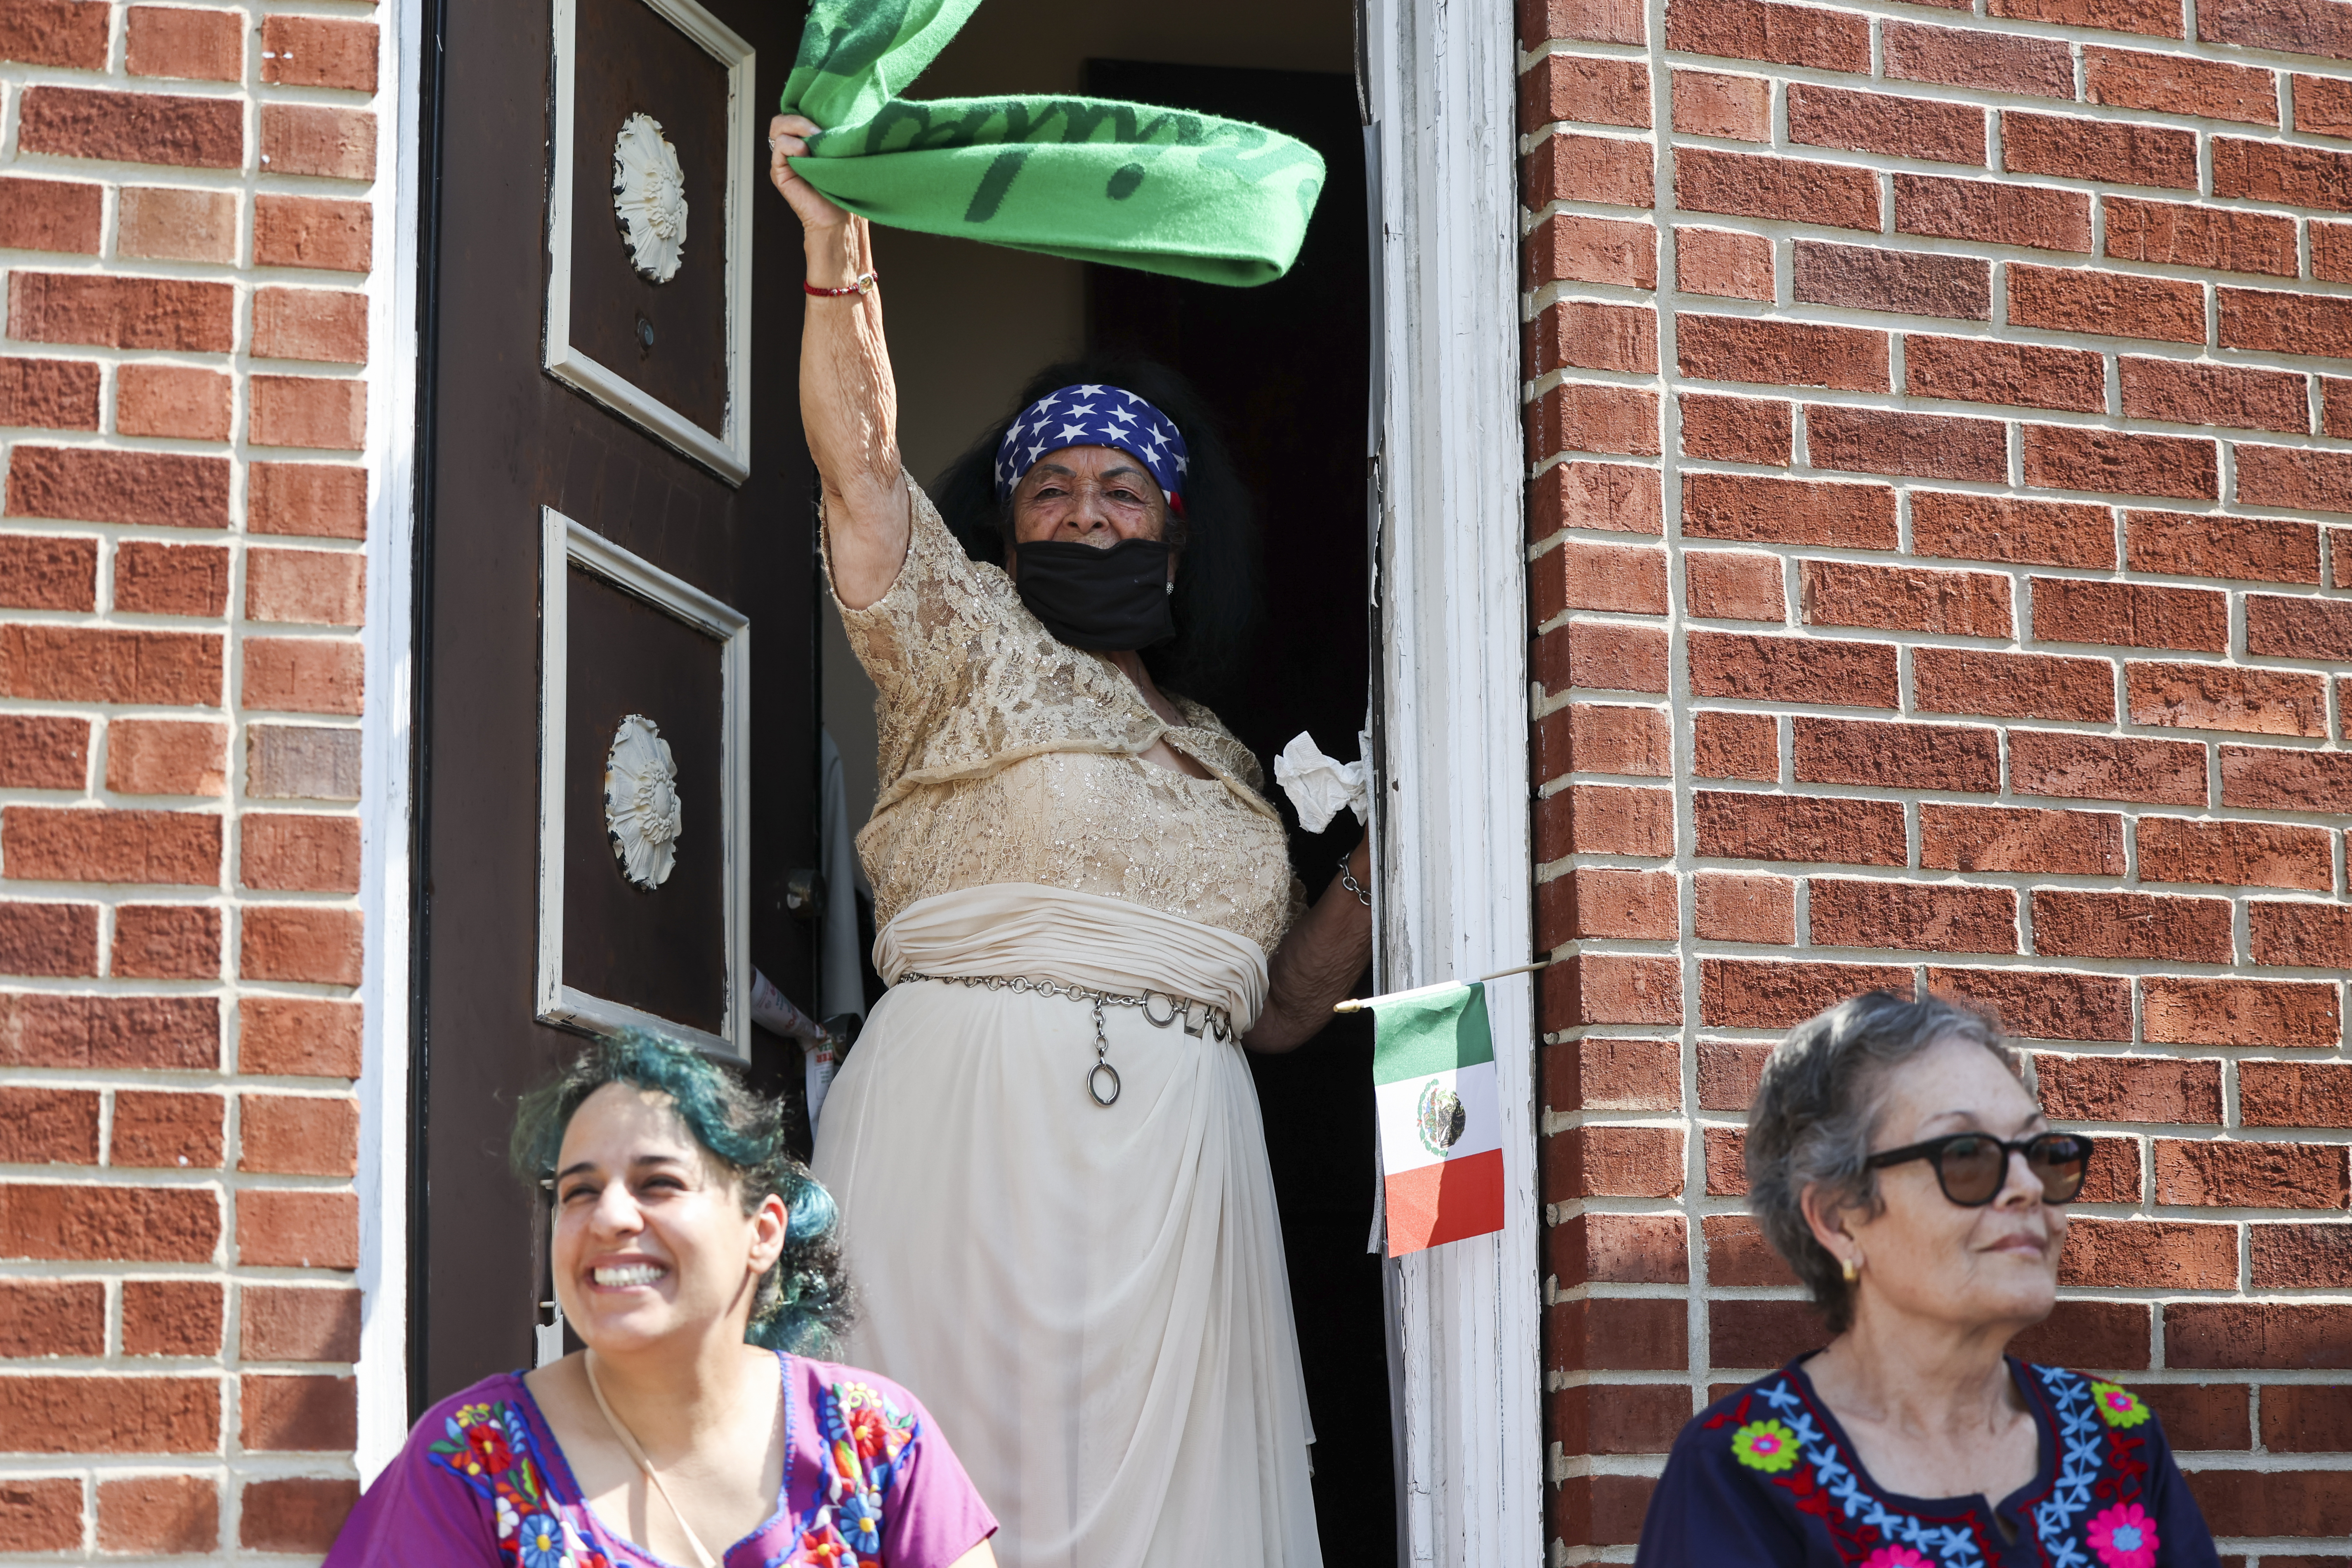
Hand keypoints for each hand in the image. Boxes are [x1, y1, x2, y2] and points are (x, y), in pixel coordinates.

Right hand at [767, 113, 851, 232]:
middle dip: (799, 117)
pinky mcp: (780, 172)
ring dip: (797, 127)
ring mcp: (785, 160)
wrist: (841, 219)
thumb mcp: (841, 152)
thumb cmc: (846, 188)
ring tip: (815, 139)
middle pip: (783, 118)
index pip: (795, 114)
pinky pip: (778, 146)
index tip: (825, 116)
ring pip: (777, 127)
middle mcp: (793, 149)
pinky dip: (792, 144)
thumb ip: (833, 134)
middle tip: (820, 129)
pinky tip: (806, 153)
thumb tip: (838, 112)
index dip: (805, 109)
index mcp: (806, 142)